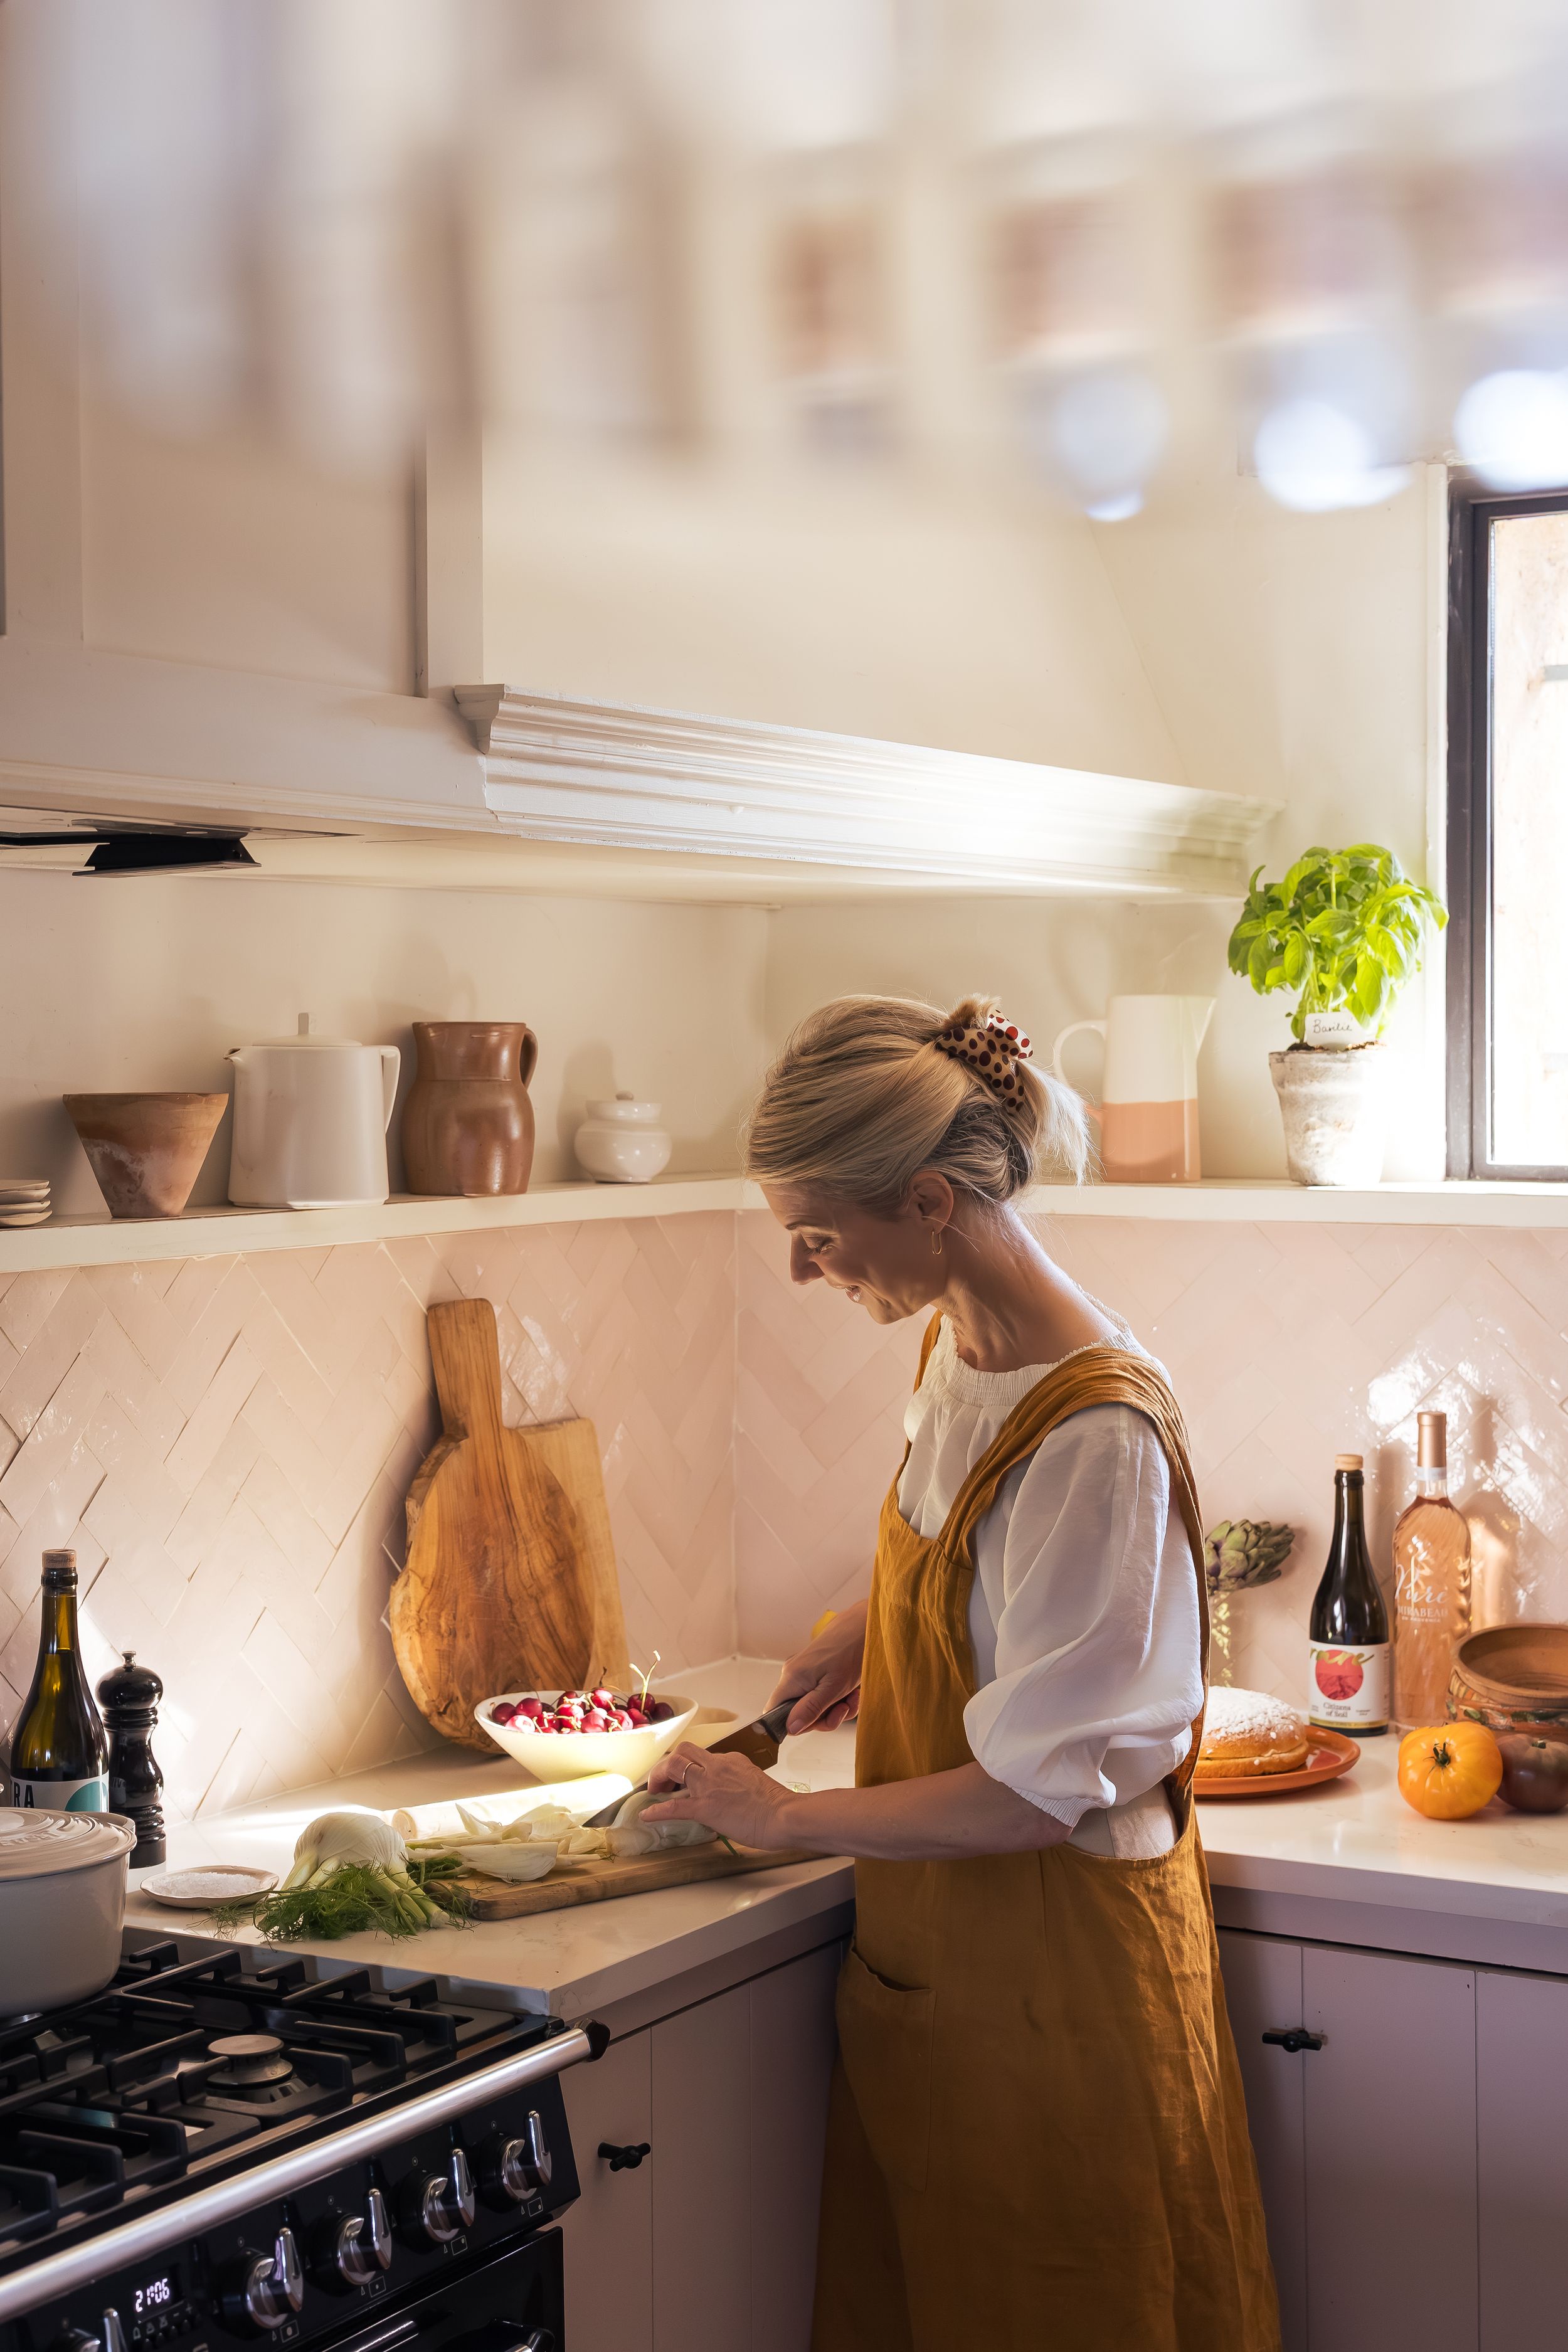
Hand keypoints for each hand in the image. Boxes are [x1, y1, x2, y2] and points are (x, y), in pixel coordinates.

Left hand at [643, 1743, 799, 1847]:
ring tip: (653, 1792)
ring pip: (674, 1766)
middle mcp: (717, 1766)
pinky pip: (674, 1806)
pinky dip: (656, 1811)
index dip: (688, 1766)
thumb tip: (729, 1792)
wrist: (785, 1815)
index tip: (683, 1778)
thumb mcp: (755, 1781)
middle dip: (667, 1764)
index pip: (703, 1756)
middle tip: (662, 1782)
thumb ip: (738, 1781)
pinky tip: (646, 1816)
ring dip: (658, 1778)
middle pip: (682, 1751)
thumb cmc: (778, 1805)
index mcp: (731, 1761)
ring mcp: (709, 1785)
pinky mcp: (705, 1807)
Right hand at [768, 1600, 867, 1734]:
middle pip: (799, 1713)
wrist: (864, 1626)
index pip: (774, 1713)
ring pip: (815, 1706)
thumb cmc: (851, 1652)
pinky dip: (839, 1697)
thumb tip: (790, 1729)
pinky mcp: (816, 1671)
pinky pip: (822, 1695)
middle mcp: (793, 1675)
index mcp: (792, 1679)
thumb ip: (810, 1709)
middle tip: (844, 1708)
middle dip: (826, 1717)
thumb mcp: (833, 1688)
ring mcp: (804, 1673)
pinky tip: (853, 1692)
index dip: (794, 1725)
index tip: (819, 1722)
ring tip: (853, 1696)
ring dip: (837, 1708)